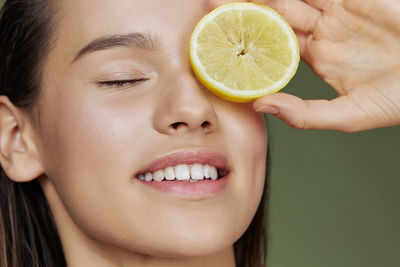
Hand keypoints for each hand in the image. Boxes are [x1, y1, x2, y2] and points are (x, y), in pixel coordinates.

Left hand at [210, 0, 399, 131]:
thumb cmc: (397, 99)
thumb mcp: (347, 116)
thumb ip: (304, 114)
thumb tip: (261, 107)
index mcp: (317, 58)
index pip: (273, 47)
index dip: (248, 42)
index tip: (219, 38)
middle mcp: (323, 33)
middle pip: (276, 16)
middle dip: (246, 10)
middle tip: (213, 5)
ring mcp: (337, 12)